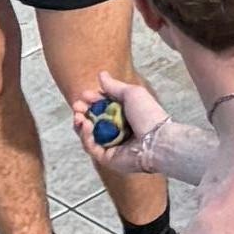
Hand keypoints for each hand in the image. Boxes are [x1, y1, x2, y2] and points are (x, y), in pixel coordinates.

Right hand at [81, 74, 202, 179]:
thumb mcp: (132, 94)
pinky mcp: (107, 158)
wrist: (157, 140)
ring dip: (80, 124)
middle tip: (76, 106)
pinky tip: (86, 126)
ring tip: (78, 116)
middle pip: (93, 121)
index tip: (84, 95)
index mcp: (125, 115)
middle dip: (82, 112)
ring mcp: (112, 145)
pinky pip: (91, 147)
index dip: (92, 100)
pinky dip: (85, 136)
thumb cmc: (149, 115)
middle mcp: (118, 131)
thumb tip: (101, 75)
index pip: (103, 107)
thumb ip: (114, 86)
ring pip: (89, 135)